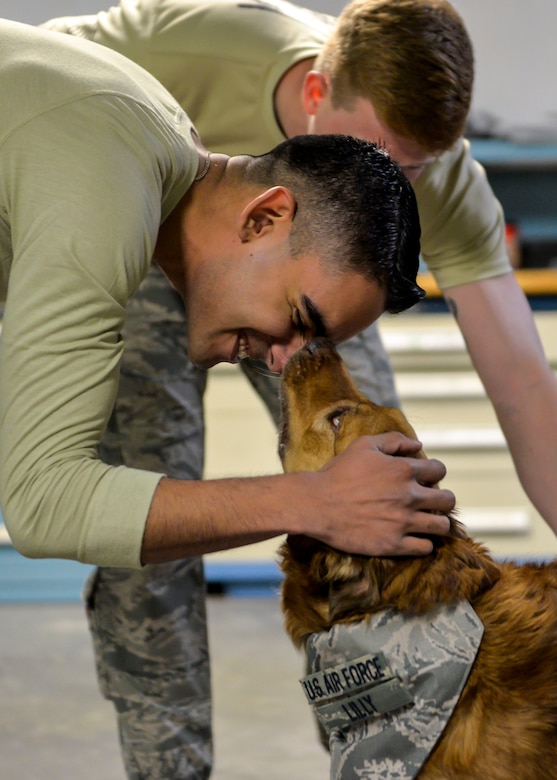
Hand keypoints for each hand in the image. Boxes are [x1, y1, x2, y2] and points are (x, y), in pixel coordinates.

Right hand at [302, 432, 453, 556]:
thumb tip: (419, 444)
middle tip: (431, 503)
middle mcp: (409, 496)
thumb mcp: (364, 445)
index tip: (426, 479)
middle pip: (448, 500)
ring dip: (437, 523)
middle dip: (443, 499)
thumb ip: (394, 441)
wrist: (316, 504)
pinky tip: (413, 538)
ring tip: (426, 522)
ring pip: (442, 526)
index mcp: (404, 470)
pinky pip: (425, 548)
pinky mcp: (393, 544)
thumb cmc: (338, 473)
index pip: (439, 470)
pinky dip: (423, 543)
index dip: (434, 473)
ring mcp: (403, 522)